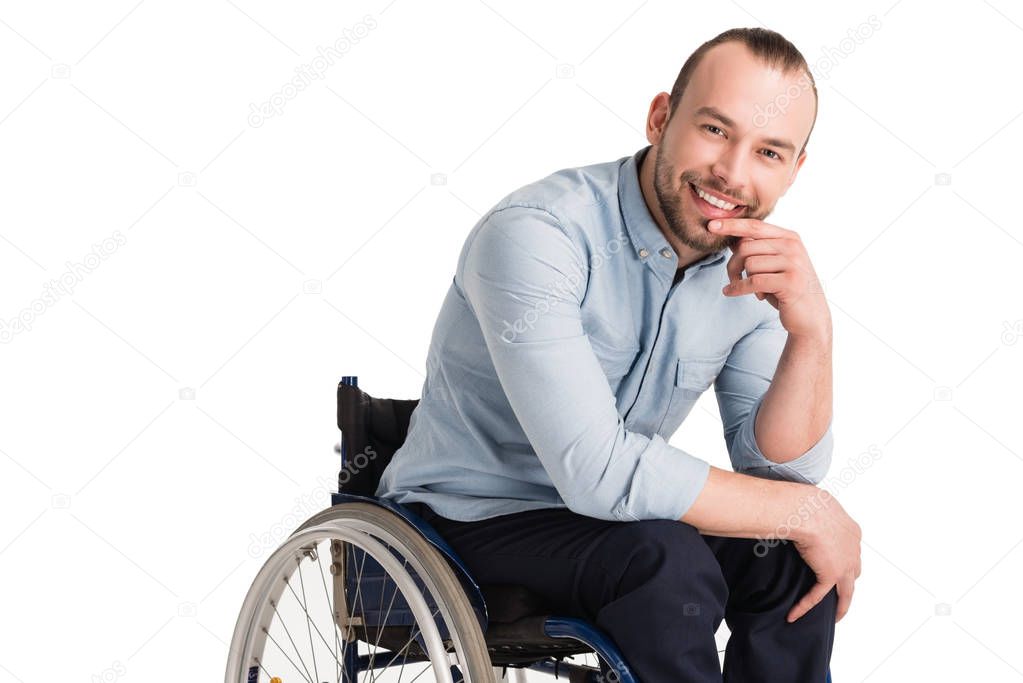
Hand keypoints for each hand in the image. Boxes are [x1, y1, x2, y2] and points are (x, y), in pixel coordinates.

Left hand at [709, 218, 830, 338]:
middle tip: (734, 278)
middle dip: (733, 264)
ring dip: (740, 279)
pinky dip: (738, 288)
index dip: (732, 225)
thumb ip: (756, 250)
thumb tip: (730, 237)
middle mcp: (793, 246)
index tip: (711, 225)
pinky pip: (753, 281)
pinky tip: (731, 292)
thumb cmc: (786, 289)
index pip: (755, 226)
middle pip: (746, 246)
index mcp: (789, 237)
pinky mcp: (790, 282)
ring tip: (748, 289)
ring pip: (749, 264)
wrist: (810, 316)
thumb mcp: (773, 265)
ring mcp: (793, 263)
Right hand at [787, 490, 861, 623]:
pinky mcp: (830, 575)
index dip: (843, 559)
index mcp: (852, 531)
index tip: (832, 563)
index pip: (850, 550)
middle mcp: (854, 549)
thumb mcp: (815, 505)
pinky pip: (817, 595)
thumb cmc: (807, 502)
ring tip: (835, 614)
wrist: (806, 510)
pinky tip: (795, 614)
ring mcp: (845, 564)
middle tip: (838, 592)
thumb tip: (797, 511)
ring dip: (841, 603)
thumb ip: (814, 514)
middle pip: (853, 572)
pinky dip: (805, 605)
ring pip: (846, 591)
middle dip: (846, 582)